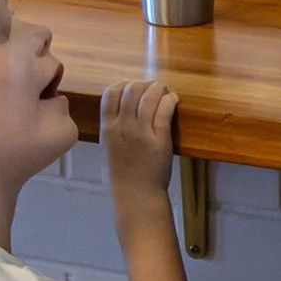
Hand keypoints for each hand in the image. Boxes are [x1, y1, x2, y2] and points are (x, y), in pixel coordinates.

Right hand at [102, 78, 177, 210]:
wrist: (136, 196)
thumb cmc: (121, 175)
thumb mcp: (108, 149)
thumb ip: (113, 129)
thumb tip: (120, 111)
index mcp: (107, 129)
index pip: (110, 93)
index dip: (124, 84)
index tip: (133, 87)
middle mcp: (122, 127)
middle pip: (131, 90)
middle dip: (144, 84)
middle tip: (154, 88)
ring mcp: (141, 133)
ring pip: (148, 96)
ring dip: (158, 88)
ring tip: (165, 91)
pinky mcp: (159, 139)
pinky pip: (164, 110)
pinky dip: (169, 100)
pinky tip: (173, 100)